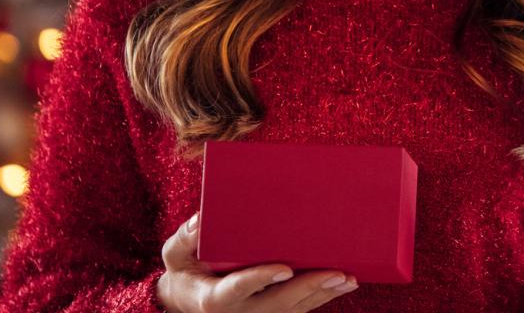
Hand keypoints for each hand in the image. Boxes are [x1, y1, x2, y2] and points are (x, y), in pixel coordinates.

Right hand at [157, 211, 358, 311]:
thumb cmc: (184, 269)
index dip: (261, 278)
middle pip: (277, 303)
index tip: (284, 268)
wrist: (186, 299)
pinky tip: (342, 284)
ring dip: (321, 294)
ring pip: (292, 309)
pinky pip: (296, 309)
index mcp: (213, 298)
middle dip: (308, 288)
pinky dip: (320, 297)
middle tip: (336, 272)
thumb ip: (185, 238)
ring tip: (348, 278)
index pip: (239, 288)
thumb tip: (200, 220)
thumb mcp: (175, 254)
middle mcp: (238, 312)